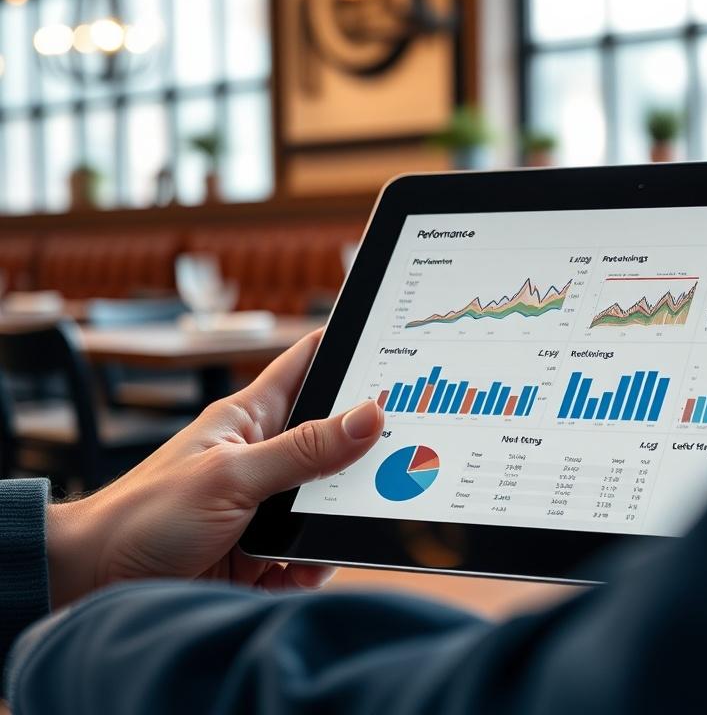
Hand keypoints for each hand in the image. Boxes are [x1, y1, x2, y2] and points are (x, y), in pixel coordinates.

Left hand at [45, 329, 383, 607]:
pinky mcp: (264, 552)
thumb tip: (370, 415)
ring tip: (318, 541)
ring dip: (332, 526)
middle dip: (358, 461)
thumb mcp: (232, 475)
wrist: (93, 584)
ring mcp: (266, 506)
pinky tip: (292, 574)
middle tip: (388, 468)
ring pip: (329, 505)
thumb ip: (305, 449)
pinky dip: (309, 567)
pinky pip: (311, 554)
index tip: (392, 344)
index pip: (306, 365)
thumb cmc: (146, 514)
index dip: (345, 350)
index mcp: (250, 418)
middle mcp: (265, 457)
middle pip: (334, 444)